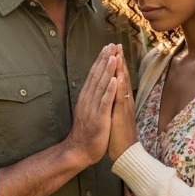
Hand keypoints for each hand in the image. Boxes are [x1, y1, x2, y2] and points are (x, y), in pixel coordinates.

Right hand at [65, 45, 119, 166]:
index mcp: (87, 97)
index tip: (107, 48)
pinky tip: (114, 79)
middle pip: (97, 76)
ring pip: (101, 85)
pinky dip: (109, 90)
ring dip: (107, 70)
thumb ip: (91, 98)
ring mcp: (93, 108)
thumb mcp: (88, 110)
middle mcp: (88, 100)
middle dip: (105, 60)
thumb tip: (94, 85)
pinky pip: (105, 102)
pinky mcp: (99, 118)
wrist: (80, 150)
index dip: (101, 61)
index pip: (94, 75)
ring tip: (114, 56)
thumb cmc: (87, 132)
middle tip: (111, 45)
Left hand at [107, 45, 137, 159]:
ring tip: (117, 54)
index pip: (119, 79)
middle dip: (119, 61)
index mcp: (122, 101)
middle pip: (122, 77)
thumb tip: (114, 93)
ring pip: (122, 85)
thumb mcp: (116, 116)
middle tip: (116, 45)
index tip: (113, 50)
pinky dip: (119, 88)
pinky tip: (118, 77)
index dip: (117, 64)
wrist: (125, 154)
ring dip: (120, 69)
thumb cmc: (119, 136)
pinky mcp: (121, 116)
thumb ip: (116, 104)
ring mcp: (124, 108)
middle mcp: (125, 102)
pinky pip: (120, 100)